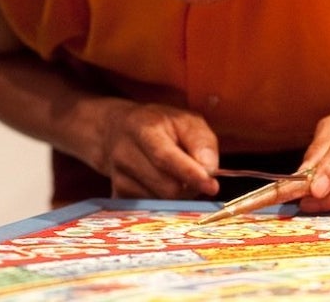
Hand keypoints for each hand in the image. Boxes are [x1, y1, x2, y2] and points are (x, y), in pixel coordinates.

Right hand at [99, 101, 219, 199]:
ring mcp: (118, 177)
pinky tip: (162, 183)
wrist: (118, 130)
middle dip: (191, 187)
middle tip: (200, 177)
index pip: (165, 157)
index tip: (212, 186)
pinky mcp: (118, 195)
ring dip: (179, 195)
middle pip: (166, 186)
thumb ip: (202, 142)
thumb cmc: (161, 125)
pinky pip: (151, 209)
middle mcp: (125, 154)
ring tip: (177, 175)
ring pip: (161, 201)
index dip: (190, 173)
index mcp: (143, 129)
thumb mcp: (187, 121)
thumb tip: (210, 171)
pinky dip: (165, 201)